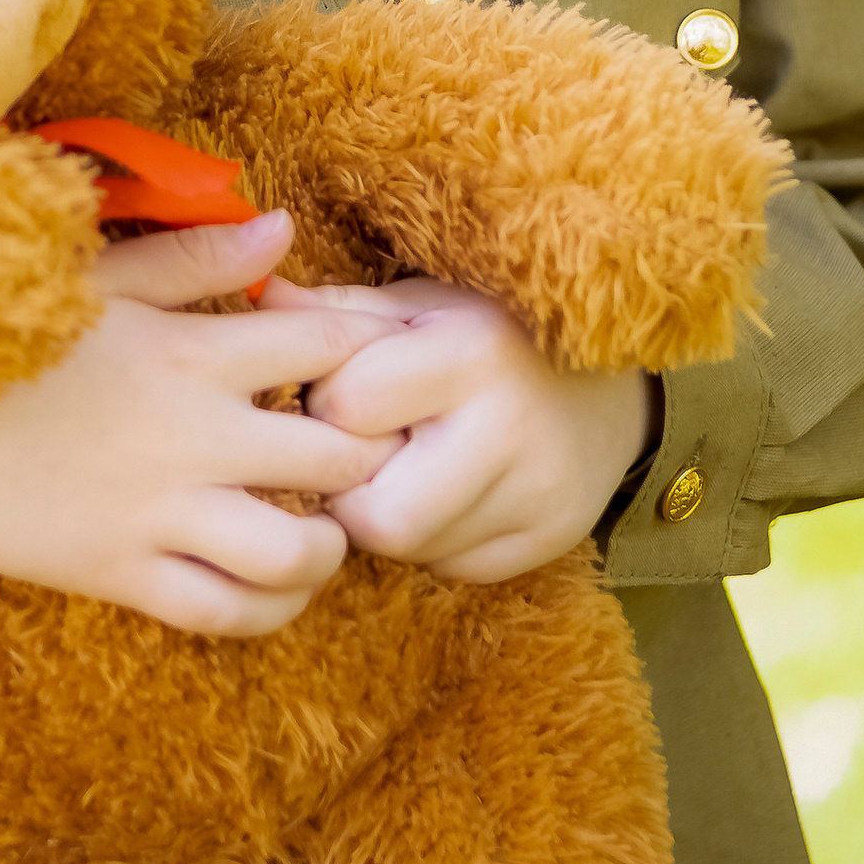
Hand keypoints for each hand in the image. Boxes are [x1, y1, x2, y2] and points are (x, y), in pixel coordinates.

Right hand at [0, 214, 407, 638]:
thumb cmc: (2, 336)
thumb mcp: (99, 277)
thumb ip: (198, 258)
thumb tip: (286, 228)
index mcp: (191, 351)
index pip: (330, 346)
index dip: (371, 351)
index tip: (370, 359)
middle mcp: (193, 436)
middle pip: (343, 457)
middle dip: (372, 455)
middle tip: (364, 452)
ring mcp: (160, 513)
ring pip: (299, 556)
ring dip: (330, 545)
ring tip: (321, 526)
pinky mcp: (123, 574)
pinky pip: (228, 615)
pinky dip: (269, 608)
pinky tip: (269, 582)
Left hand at [300, 281, 659, 584]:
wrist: (609, 382)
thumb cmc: (489, 334)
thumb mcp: (419, 305)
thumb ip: (337, 313)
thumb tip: (255, 296)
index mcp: (470, 353)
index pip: (349, 408)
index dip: (327, 404)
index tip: (339, 393)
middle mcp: (510, 429)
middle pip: (377, 515)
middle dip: (350, 491)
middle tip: (361, 455)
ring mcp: (536, 495)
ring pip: (411, 550)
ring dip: (388, 518)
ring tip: (404, 468)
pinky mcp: (549, 540)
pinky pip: (453, 568)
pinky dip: (434, 539)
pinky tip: (446, 494)